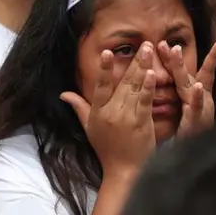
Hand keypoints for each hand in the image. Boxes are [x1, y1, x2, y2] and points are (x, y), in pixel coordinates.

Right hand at [61, 42, 156, 175]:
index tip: (107, 52)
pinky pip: (144, 102)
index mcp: (98, 113)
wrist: (124, 170)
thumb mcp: (89, 128)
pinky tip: (152, 74)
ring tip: (151, 50)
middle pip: (122, 82)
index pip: (100, 86)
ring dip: (143, 68)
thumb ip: (78, 107)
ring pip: (134, 88)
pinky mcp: (141, 124)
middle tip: (145, 43)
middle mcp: (111, 113)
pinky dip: (148, 87)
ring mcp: (126, 118)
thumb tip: (63, 94)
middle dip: (134, 61)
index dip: (104, 69)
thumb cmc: (107, 150)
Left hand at [158, 40, 215, 136]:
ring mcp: (199, 109)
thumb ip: (176, 100)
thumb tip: (159, 85)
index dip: (175, 58)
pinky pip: (198, 109)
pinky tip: (198, 88)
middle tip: (169, 42)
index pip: (185, 73)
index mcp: (191, 97)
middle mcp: (197, 99)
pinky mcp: (198, 122)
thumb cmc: (188, 137)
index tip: (167, 41)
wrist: (197, 159)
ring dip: (184, 69)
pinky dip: (199, 98)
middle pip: (186, 75)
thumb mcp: (183, 115)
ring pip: (192, 86)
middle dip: (178, 58)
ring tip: (177, 51)